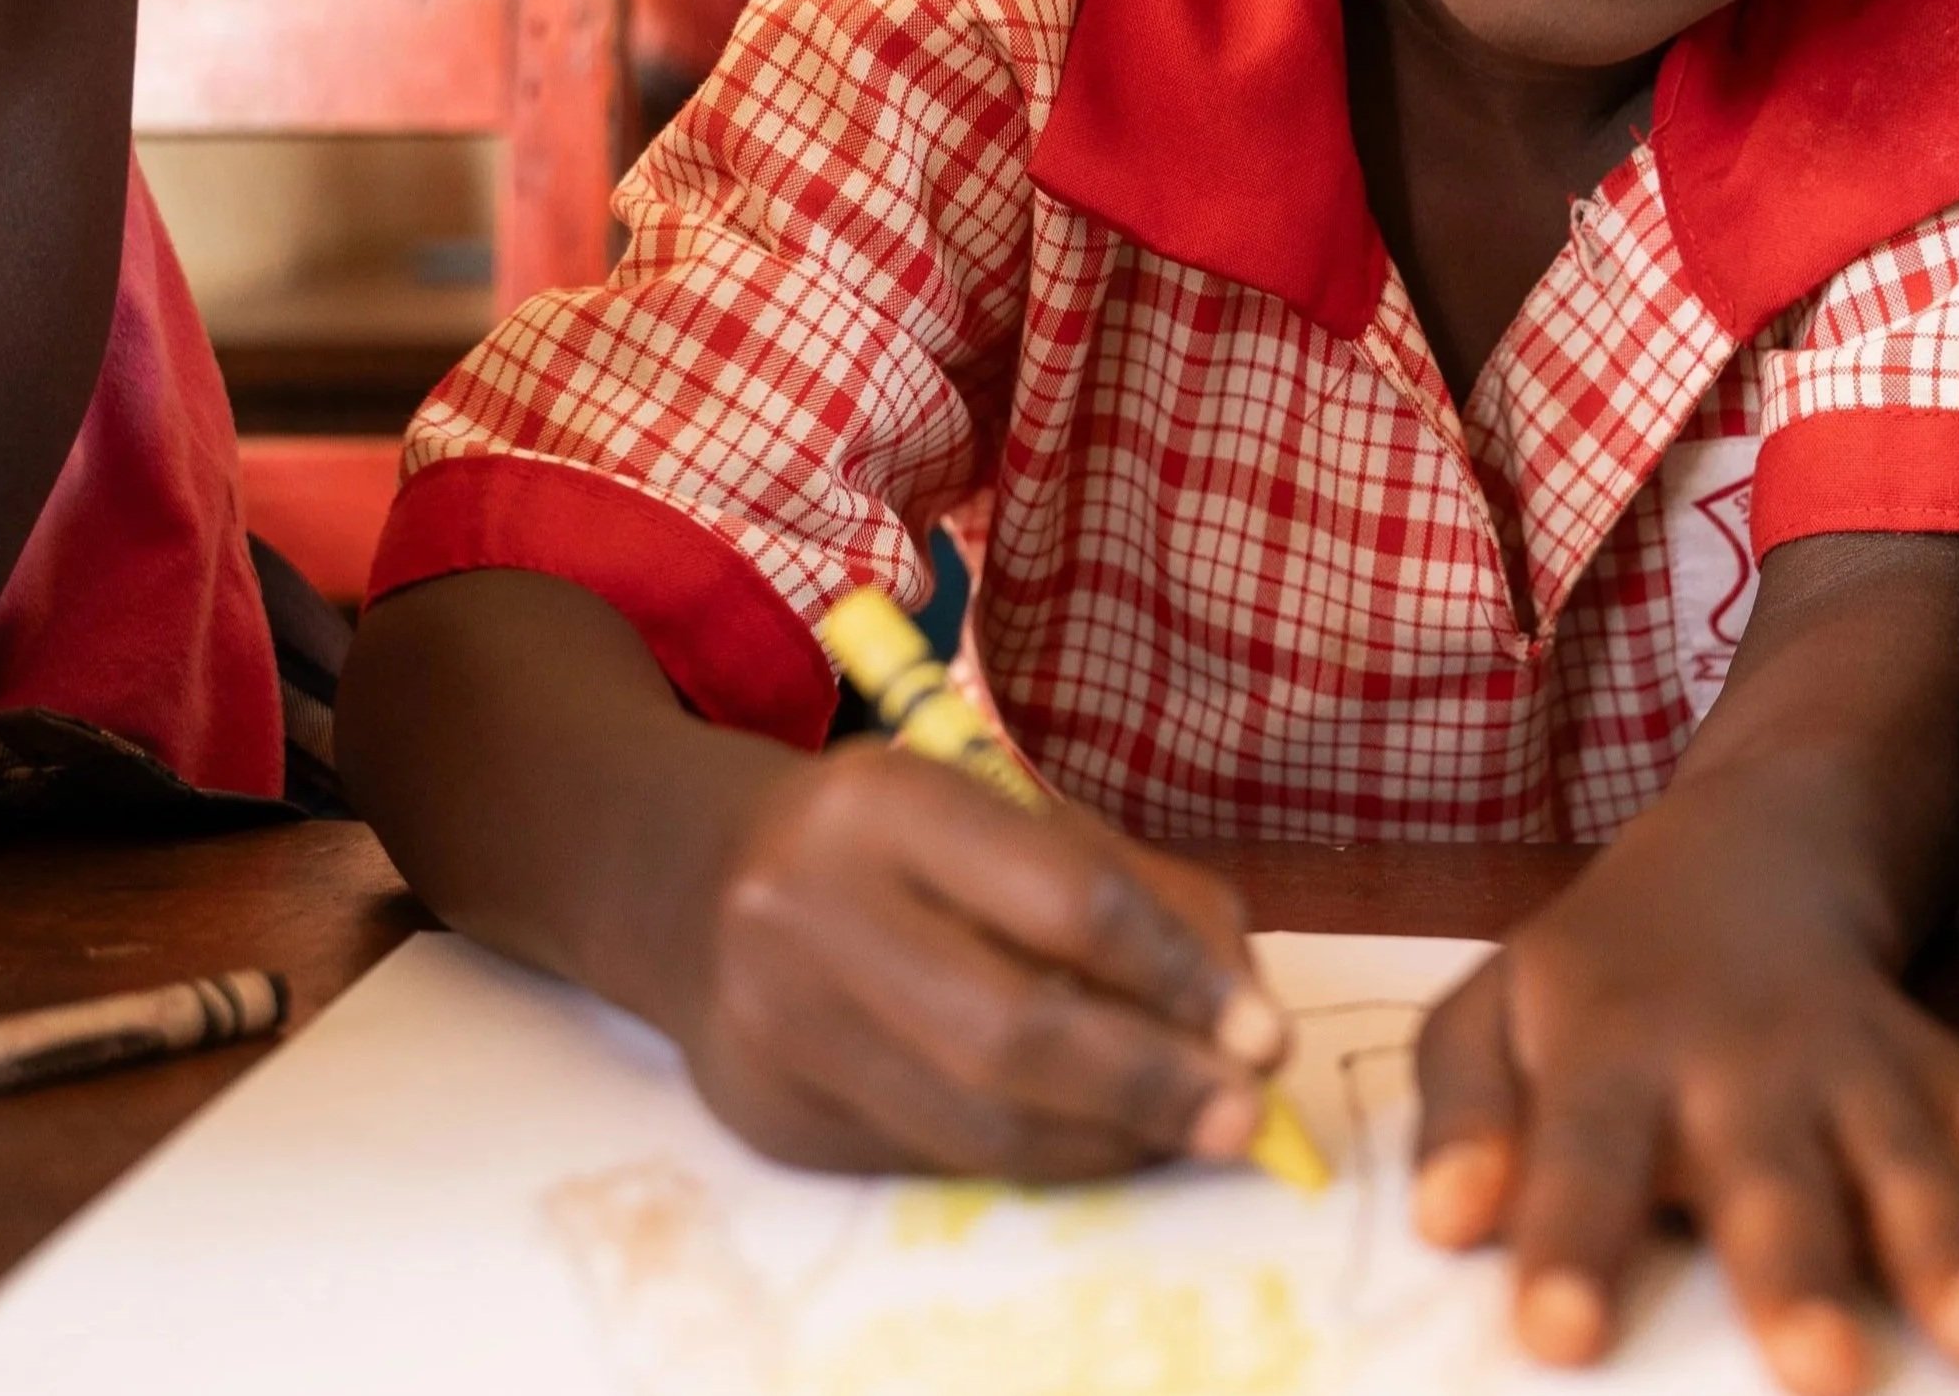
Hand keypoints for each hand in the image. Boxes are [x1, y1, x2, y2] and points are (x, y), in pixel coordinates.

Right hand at [669, 738, 1285, 1180]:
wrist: (694, 876)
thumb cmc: (886, 835)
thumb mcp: (997, 809)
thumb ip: (1126, 885)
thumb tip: (1244, 1011)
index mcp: (884, 801)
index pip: (1063, 898)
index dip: (1179, 975)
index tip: (1263, 1033)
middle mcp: (812, 908)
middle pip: (1014, 1035)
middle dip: (1151, 1087)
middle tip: (1245, 1118)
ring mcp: (778, 1024)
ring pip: (977, 1124)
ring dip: (1106, 1142)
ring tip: (1183, 1132)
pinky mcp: (772, 1117)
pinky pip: (935, 1157)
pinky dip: (1033, 1156)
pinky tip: (1088, 1137)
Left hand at [1410, 861, 1958, 1395]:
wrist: (1741, 844)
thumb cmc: (1598, 969)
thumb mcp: (1491, 1010)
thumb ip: (1455, 1112)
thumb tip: (1444, 1222)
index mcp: (1608, 1058)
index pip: (1574, 1157)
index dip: (1561, 1238)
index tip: (1554, 1331)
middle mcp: (1738, 1070)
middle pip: (1766, 1177)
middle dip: (1793, 1271)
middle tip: (1818, 1370)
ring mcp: (1856, 1074)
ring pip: (1912, 1161)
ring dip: (1956, 1245)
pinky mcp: (1947, 1076)